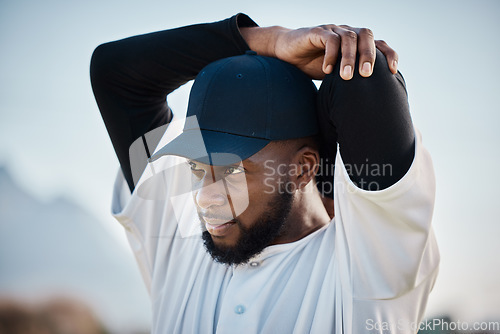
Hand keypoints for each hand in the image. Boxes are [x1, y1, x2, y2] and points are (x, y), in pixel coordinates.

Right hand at [241, 25, 397, 79]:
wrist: (287, 53)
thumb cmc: (312, 65)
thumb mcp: (335, 75)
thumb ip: (349, 82)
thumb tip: (364, 108)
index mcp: (356, 43)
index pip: (379, 44)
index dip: (388, 55)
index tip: (392, 72)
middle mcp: (347, 33)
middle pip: (367, 36)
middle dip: (369, 54)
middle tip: (367, 74)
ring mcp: (333, 30)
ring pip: (349, 37)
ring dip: (349, 57)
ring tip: (347, 77)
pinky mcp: (317, 32)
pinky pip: (329, 40)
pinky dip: (331, 55)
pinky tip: (328, 70)